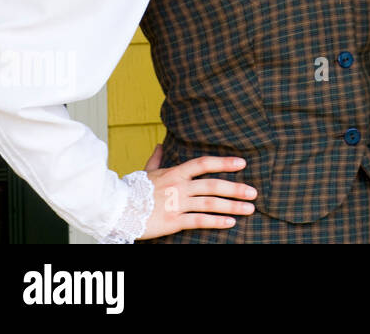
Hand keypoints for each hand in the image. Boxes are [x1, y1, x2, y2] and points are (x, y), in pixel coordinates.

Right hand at [138, 144, 256, 238]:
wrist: (115, 208)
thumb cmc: (131, 190)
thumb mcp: (146, 172)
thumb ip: (156, 159)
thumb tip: (159, 145)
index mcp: (175, 172)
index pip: (204, 164)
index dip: (225, 163)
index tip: (242, 163)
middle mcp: (179, 186)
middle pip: (213, 185)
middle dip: (236, 189)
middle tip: (254, 193)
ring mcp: (176, 204)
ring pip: (210, 203)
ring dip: (232, 206)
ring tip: (249, 209)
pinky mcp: (172, 221)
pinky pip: (198, 220)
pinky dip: (216, 221)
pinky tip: (230, 223)